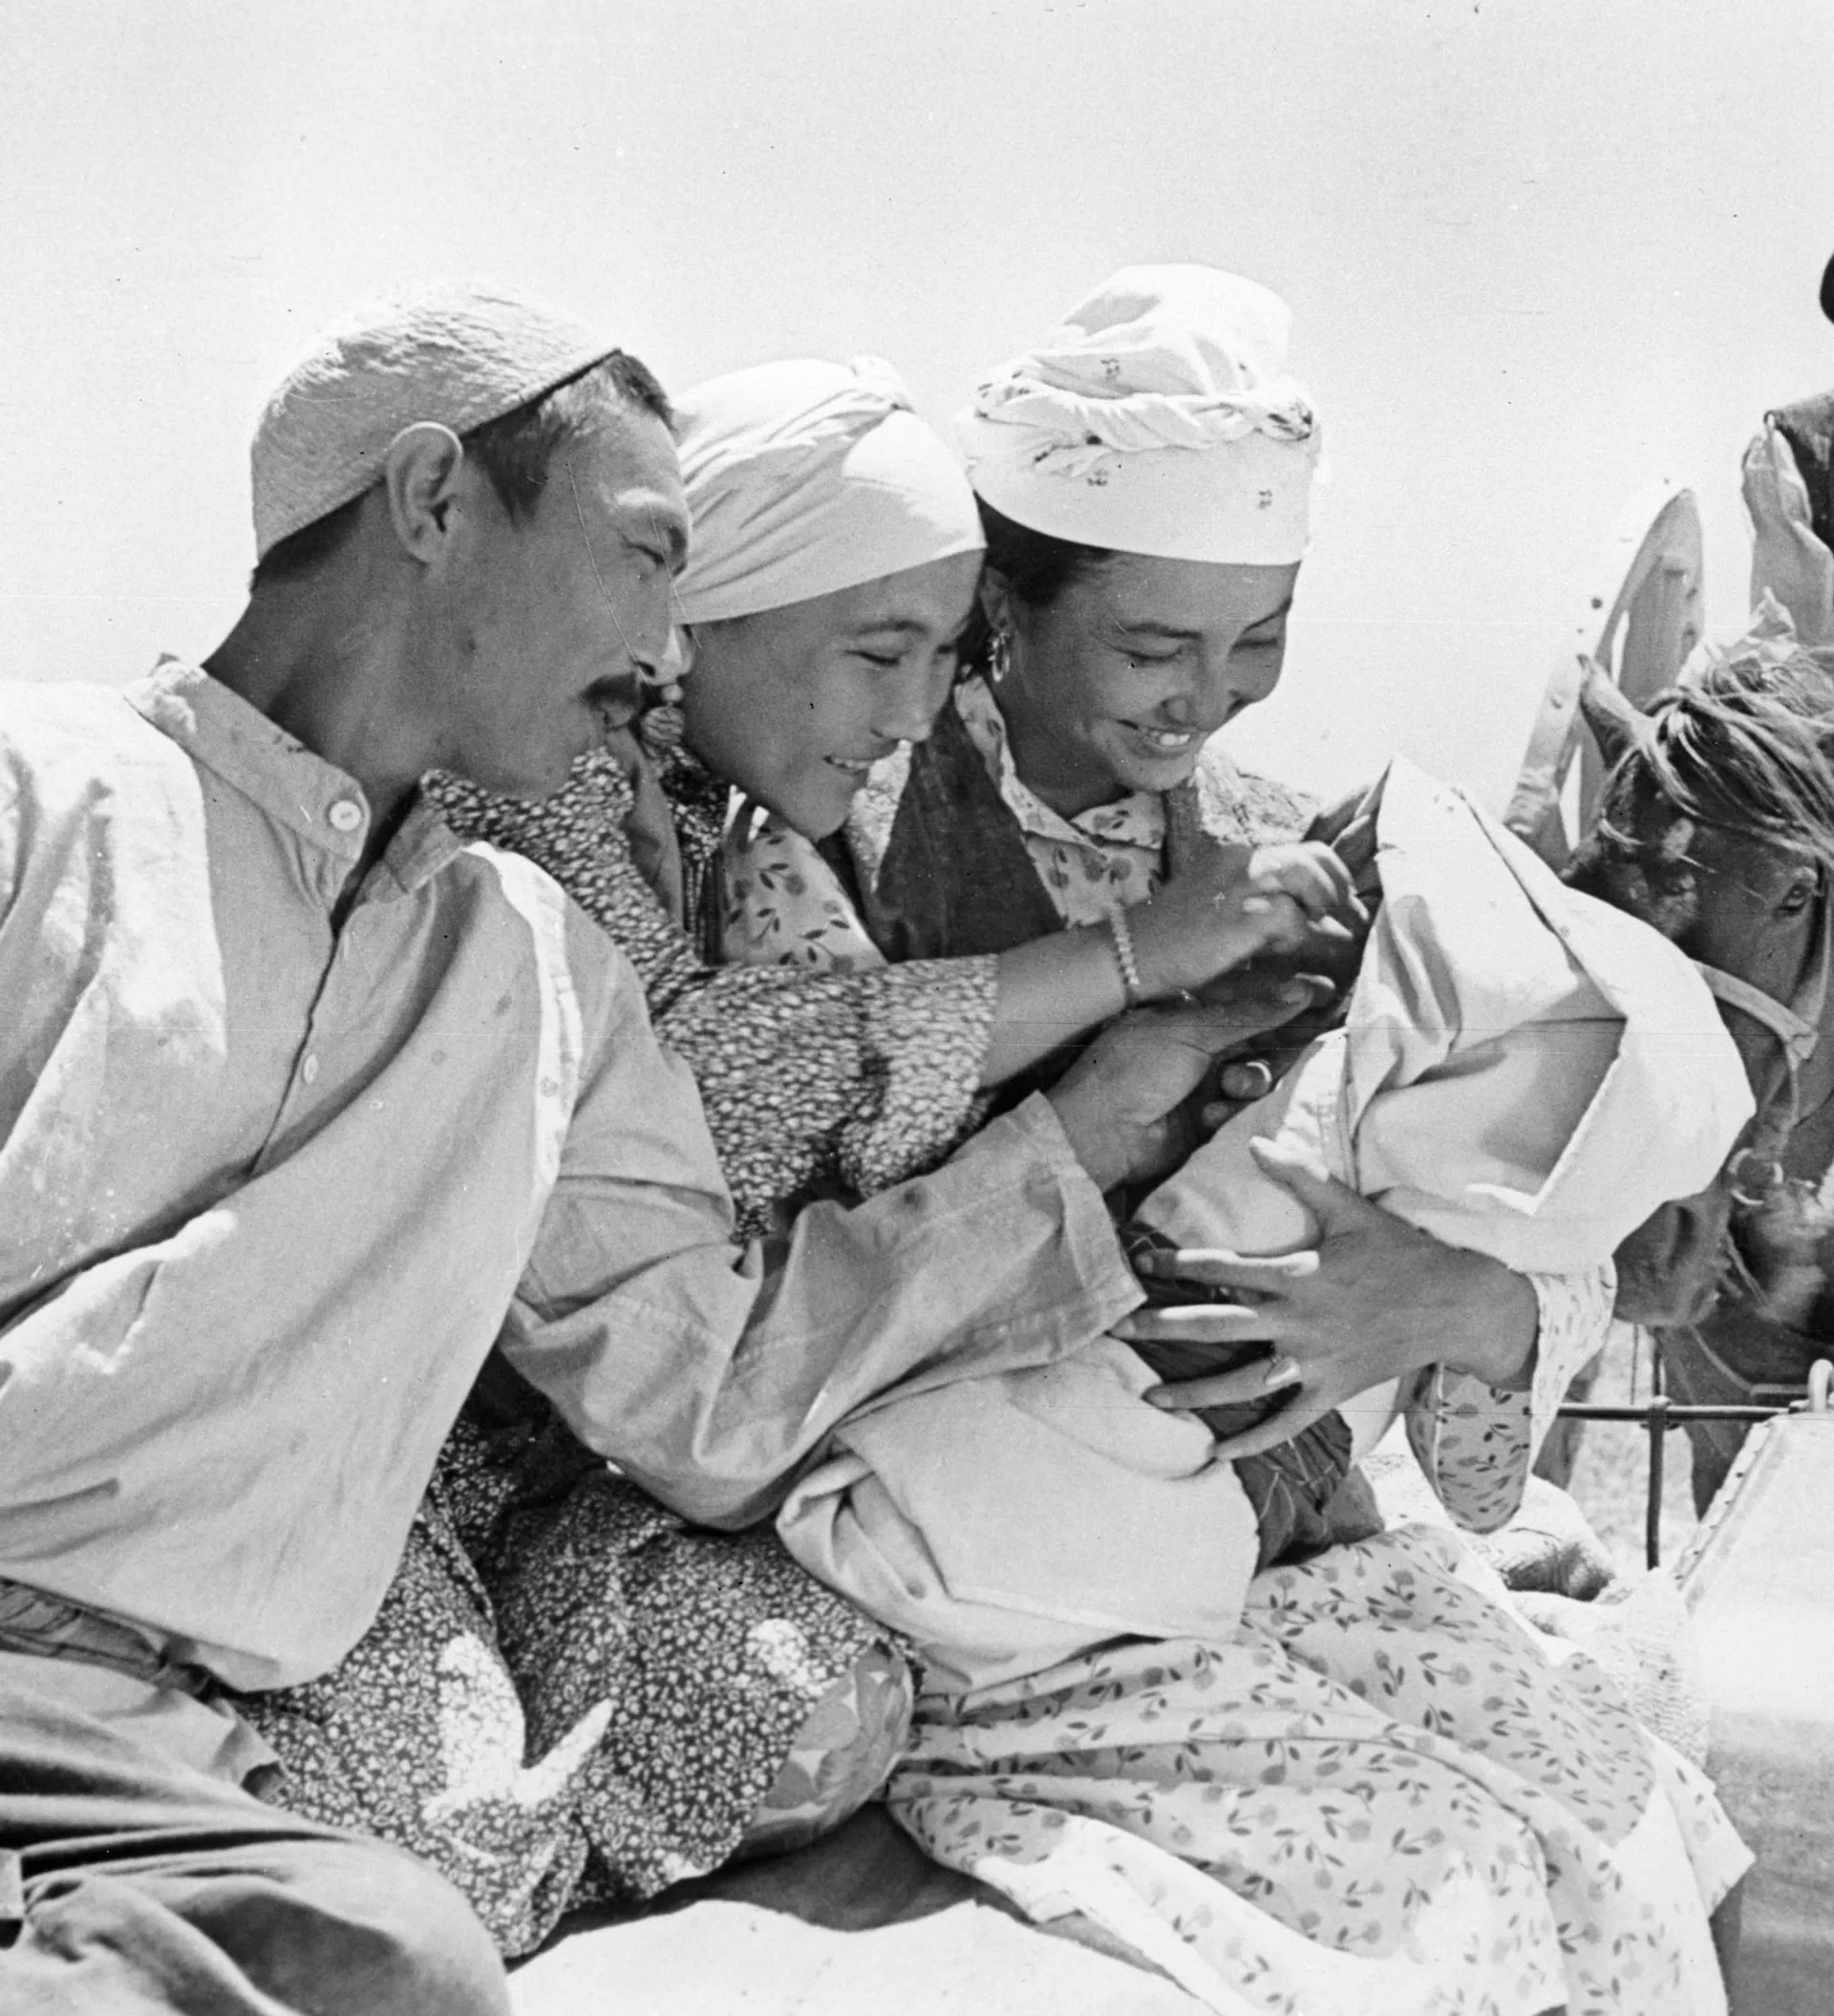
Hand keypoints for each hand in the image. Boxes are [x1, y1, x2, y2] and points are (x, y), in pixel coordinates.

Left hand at [1045, 981, 1320, 1192]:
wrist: (1100, 1132)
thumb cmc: (1134, 1069)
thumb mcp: (1192, 1032)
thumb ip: (1250, 1014)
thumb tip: (1304, 988)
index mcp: (1190, 1016)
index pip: (1249, 1005)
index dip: (1284, 1005)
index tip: (1324, 1001)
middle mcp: (1200, 1049)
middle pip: (1259, 1044)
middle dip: (1275, 1049)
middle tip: (1302, 1046)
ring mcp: (1203, 1087)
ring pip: (1255, 1080)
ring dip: (1249, 1082)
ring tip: (1229, 1086)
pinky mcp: (1207, 1125)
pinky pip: (1241, 1114)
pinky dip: (1231, 1113)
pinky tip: (1211, 1115)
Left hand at [1110, 1138, 1539, 1456]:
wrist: (1455, 1304)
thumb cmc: (1399, 1251)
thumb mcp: (1349, 1208)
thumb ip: (1299, 1175)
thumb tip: (1255, 1141)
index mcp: (1297, 1274)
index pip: (1222, 1267)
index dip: (1177, 1264)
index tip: (1139, 1263)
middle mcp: (1298, 1321)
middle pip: (1217, 1325)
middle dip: (1163, 1328)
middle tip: (1117, 1331)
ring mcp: (1313, 1361)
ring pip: (1242, 1383)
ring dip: (1194, 1393)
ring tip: (1149, 1397)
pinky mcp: (1332, 1391)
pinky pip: (1286, 1424)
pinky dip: (1252, 1442)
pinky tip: (1216, 1454)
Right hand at [1130, 838, 1364, 995]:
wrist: (1129, 952)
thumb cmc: (1169, 939)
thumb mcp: (1213, 905)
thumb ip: (1250, 901)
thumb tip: (1297, 917)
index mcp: (1235, 856)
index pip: (1299, 850)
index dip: (1329, 875)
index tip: (1342, 901)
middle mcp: (1242, 861)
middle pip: (1315, 857)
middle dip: (1341, 887)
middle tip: (1352, 917)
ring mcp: (1242, 885)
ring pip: (1312, 880)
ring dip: (1331, 909)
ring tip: (1337, 935)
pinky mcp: (1244, 916)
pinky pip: (1295, 919)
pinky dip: (1307, 939)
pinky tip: (1301, 956)